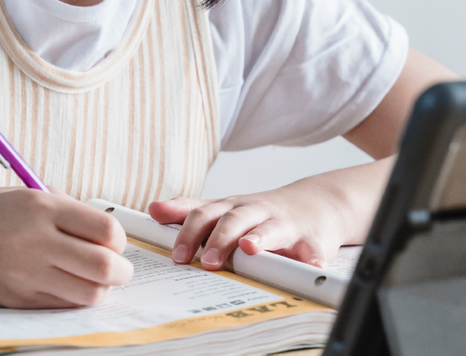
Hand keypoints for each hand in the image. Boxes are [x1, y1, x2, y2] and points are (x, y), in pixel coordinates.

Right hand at [0, 187, 132, 307]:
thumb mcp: (21, 194)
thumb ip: (63, 208)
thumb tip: (102, 229)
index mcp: (40, 206)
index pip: (105, 229)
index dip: (118, 239)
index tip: (113, 241)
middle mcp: (36, 241)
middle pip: (105, 266)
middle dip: (121, 270)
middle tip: (117, 268)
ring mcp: (25, 275)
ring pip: (89, 294)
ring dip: (101, 289)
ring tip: (93, 280)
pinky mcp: (16, 300)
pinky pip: (62, 306)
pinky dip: (74, 299)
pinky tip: (66, 286)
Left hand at [148, 176, 352, 270]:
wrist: (315, 204)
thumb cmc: (261, 212)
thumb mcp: (223, 208)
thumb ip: (189, 210)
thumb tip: (153, 209)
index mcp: (231, 208)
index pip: (204, 215)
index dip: (188, 233)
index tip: (176, 255)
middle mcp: (255, 212)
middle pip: (233, 220)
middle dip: (218, 239)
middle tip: (205, 261)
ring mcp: (283, 223)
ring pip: (269, 229)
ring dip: (259, 239)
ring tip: (249, 249)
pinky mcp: (312, 238)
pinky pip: (312, 248)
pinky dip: (311, 256)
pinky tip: (310, 264)